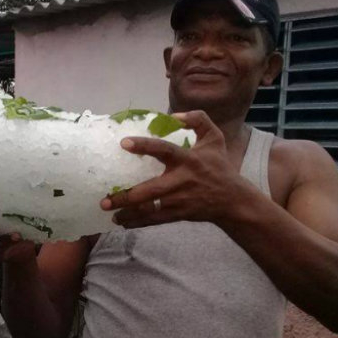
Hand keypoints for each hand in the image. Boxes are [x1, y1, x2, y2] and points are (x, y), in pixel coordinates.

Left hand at [102, 110, 257, 228]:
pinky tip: (122, 221)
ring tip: (109, 212)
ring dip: (128, 213)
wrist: (233, 200)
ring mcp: (179, 200)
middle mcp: (181, 180)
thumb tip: (174, 115)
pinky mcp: (178, 214)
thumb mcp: (214, 138)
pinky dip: (137, 222)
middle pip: (150, 190)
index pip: (164, 150)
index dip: (144, 146)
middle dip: (126, 196)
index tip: (123, 143)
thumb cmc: (219, 167)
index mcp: (188, 159)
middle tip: (105, 200)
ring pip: (149, 209)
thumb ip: (198, 120)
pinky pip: (154, 220)